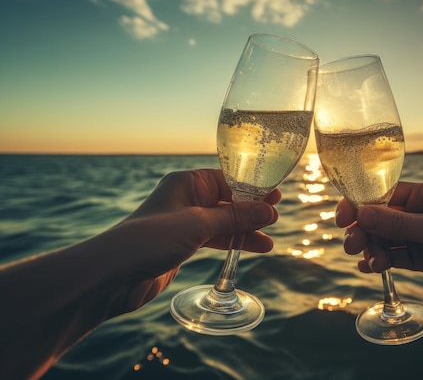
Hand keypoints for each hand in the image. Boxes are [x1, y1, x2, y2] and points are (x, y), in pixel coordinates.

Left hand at [95, 169, 279, 315]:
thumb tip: (268, 210)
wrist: (115, 274)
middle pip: (227, 201)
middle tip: (275, 219)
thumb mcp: (199, 224)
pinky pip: (214, 239)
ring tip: (268, 242)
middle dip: (251, 211)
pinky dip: (232, 243)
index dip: (252, 188)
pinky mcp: (183, 245)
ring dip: (245, 231)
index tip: (275, 195)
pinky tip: (251, 249)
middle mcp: (186, 199)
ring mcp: (184, 223)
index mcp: (186, 183)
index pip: (226, 180)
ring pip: (223, 223)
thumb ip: (235, 217)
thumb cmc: (152, 238)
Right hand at [336, 181, 422, 297]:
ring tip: (368, 262)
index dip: (360, 205)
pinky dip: (381, 261)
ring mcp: (421, 236)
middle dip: (363, 231)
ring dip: (372, 249)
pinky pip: (395, 256)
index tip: (342, 218)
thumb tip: (361, 213)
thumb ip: (400, 224)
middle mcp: (421, 213)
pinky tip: (370, 269)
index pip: (384, 195)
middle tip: (352, 246)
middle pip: (380, 219)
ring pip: (385, 239)